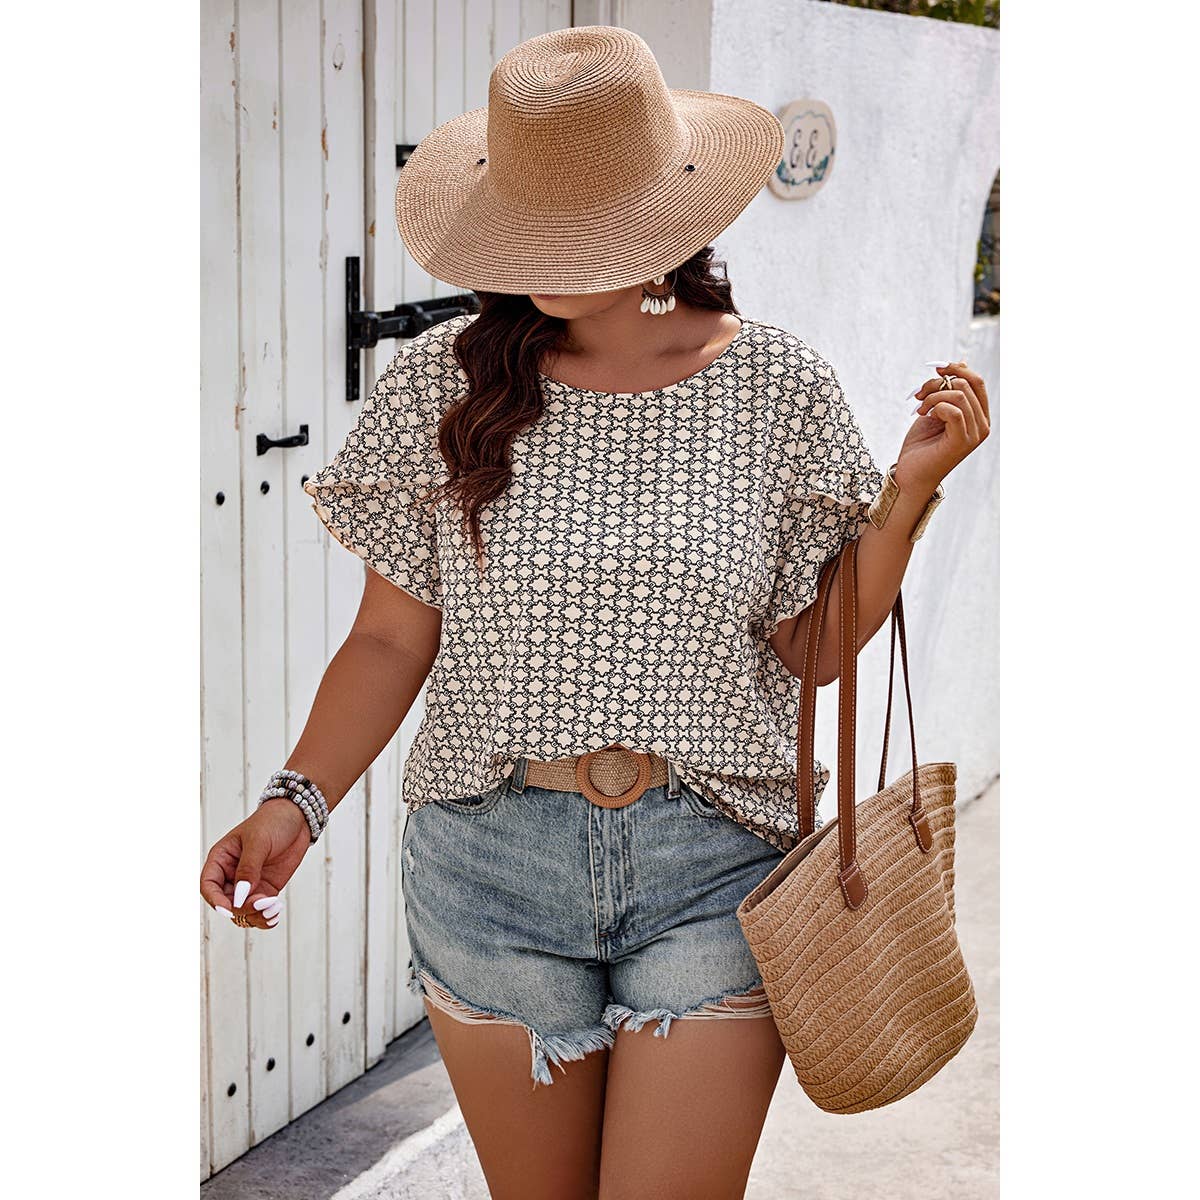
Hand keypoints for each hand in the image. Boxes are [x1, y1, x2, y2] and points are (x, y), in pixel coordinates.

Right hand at [199, 798, 310, 929]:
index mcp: (221, 859)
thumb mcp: (258, 841)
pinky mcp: (265, 889)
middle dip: (242, 909)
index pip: (208, 886)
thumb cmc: (272, 822)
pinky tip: (275, 915)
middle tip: (263, 902)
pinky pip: (260, 910)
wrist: (298, 817)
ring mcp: (249, 884)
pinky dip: (266, 917)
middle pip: (226, 903)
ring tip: (274, 908)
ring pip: (243, 912)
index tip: (230, 909)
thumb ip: (248, 869)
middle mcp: (231, 875)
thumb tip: (239, 897)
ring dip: (256, 916)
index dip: (215, 901)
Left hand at [895, 361, 990, 494]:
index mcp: (979, 416)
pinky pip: (953, 410)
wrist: (910, 474)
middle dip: (938, 383)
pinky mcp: (962, 441)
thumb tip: (962, 363)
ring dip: (933, 396)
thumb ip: (949, 390)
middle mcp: (982, 425)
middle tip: (919, 395)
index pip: (978, 382)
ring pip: (958, 395)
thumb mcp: (936, 410)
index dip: (957, 369)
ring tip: (920, 408)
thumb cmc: (922, 445)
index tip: (937, 369)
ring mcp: (974, 434)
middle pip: (967, 385)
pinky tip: (924, 415)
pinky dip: (935, 406)